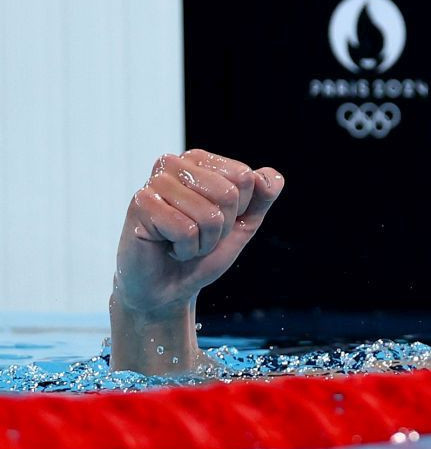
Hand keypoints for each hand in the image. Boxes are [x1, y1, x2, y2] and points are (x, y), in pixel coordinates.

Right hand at [113, 149, 283, 319]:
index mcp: (200, 161)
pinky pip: (186, 230)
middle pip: (228, 195)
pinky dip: (185, 250)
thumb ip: (263, 197)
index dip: (239, 210)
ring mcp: (156, 182)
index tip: (217, 221)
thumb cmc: (203, 252)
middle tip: (198, 235)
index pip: (245, 177)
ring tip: (183, 242)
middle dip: (221, 228)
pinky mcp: (141, 204)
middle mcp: (175, 164)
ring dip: (203, 242)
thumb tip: (271, 177)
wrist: (168, 287)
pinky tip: (168, 247)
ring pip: (209, 214)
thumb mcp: (242, 223)